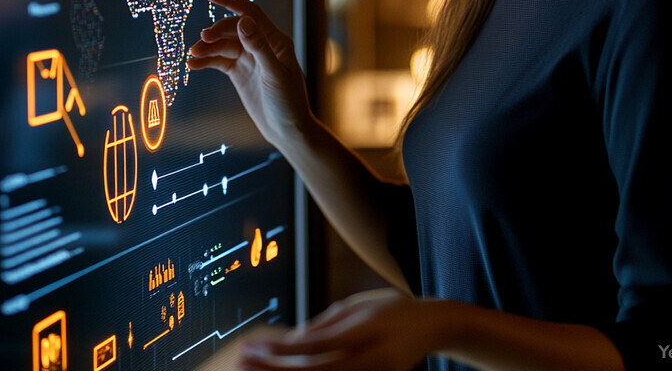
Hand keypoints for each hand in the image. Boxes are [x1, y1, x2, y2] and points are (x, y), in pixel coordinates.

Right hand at [187, 0, 312, 146]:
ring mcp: (249, 58)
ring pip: (223, 45)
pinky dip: (206, 61)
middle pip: (232, 29)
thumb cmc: (289, 102)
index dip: (229, 1)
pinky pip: (219, 61)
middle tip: (201, 41)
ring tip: (193, 55)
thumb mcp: (274, 74)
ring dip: (207, 48)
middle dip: (216, 32)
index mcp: (275, 40)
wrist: (287, 131)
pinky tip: (192, 64)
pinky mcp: (239, 72)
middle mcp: (261, 45)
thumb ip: (258, 47)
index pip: (249, 13)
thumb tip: (243, 20)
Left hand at [238, 289, 450, 370]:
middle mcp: (368, 360)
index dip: (278, 353)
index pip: (312, 350)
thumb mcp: (356, 307)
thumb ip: (323, 326)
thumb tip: (288, 344)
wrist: (431, 326)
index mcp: (364, 333)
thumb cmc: (391, 309)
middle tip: (241, 366)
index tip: (248, 349)